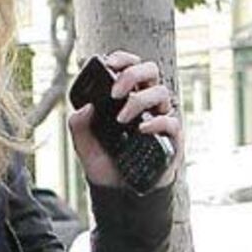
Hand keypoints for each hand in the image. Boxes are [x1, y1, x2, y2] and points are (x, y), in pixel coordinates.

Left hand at [68, 50, 182, 190]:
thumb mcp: (85, 145)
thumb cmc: (106, 163)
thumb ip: (79, 126)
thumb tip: (84, 108)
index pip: (130, 66)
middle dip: (132, 74)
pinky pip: (172, 121)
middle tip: (115, 92)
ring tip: (122, 118)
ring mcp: (159, 118)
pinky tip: (142, 129)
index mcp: (127, 96)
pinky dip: (157, 122)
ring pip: (161, 92)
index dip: (122, 59)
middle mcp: (145, 103)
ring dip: (139, 100)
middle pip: (150, 71)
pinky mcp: (170, 138)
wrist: (120, 193)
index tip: (109, 63)